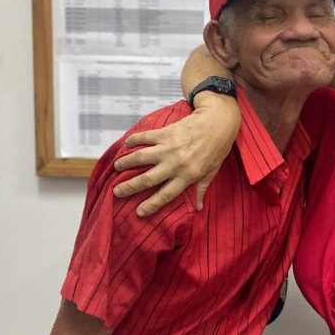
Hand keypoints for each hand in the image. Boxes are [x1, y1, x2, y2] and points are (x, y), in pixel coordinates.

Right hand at [112, 95, 240, 214]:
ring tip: (117, 167)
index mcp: (188, 176)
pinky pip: (145, 137)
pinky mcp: (165, 133)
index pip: (166, 195)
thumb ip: (202, 189)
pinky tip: (127, 143)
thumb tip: (199, 208)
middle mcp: (176, 164)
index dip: (151, 205)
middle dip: (129, 187)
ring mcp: (169, 148)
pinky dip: (134, 140)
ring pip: (141, 158)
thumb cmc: (217, 148)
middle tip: (117, 191)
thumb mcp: (212, 171)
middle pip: (147, 179)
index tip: (138, 212)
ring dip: (126, 163)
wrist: (218, 122)